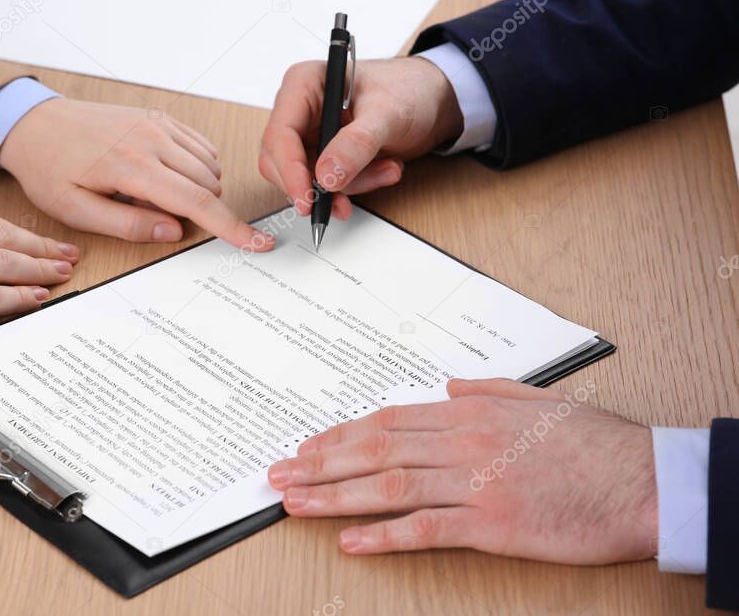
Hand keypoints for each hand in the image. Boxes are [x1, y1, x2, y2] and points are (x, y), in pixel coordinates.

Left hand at [0, 99, 273, 251]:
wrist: (35, 124)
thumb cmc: (51, 169)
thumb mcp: (77, 211)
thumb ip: (128, 225)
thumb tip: (173, 233)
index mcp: (132, 167)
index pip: (196, 202)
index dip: (232, 227)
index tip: (259, 242)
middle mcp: (152, 140)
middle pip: (209, 184)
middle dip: (199, 209)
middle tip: (155, 214)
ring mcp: (158, 124)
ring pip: (210, 165)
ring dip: (198, 188)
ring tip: (153, 193)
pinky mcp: (159, 116)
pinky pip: (200, 146)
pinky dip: (196, 166)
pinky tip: (165, 174)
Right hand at [259, 57, 462, 217]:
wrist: (432, 99)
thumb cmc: (409, 88)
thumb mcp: (388, 113)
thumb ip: (358, 143)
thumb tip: (327, 175)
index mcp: (304, 84)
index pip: (280, 134)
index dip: (290, 171)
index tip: (308, 198)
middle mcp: (300, 109)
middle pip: (283, 162)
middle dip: (317, 185)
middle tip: (342, 202)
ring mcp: (311, 133)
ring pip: (307, 179)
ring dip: (347, 186)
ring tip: (385, 170)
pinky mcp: (324, 154)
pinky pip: (327, 184)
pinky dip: (355, 186)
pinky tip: (383, 171)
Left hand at [267, 378, 657, 564]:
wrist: (646, 483)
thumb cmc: (594, 444)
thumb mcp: (536, 399)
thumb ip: (486, 390)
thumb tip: (447, 386)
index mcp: (470, 412)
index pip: (388, 421)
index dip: (341, 434)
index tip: (308, 446)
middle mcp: (463, 443)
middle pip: (375, 451)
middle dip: (320, 463)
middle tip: (280, 475)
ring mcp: (475, 484)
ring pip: (388, 486)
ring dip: (334, 496)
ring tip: (295, 503)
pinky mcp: (493, 526)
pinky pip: (425, 530)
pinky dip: (383, 535)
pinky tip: (350, 541)